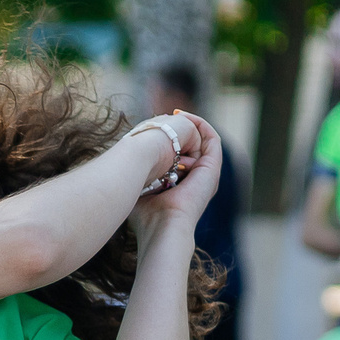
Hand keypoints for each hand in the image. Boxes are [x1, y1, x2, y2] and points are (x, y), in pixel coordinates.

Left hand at [132, 116, 222, 234]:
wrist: (163, 226)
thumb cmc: (147, 215)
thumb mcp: (140, 188)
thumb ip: (139, 175)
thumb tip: (127, 162)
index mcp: (181, 184)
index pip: (180, 156)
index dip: (171, 140)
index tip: (155, 128)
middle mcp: (196, 178)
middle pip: (194, 146)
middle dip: (182, 130)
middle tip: (169, 115)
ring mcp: (206, 174)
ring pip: (205, 140)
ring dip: (193, 124)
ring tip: (178, 113)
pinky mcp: (212, 169)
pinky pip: (212, 139)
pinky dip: (201, 126)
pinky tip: (187, 117)